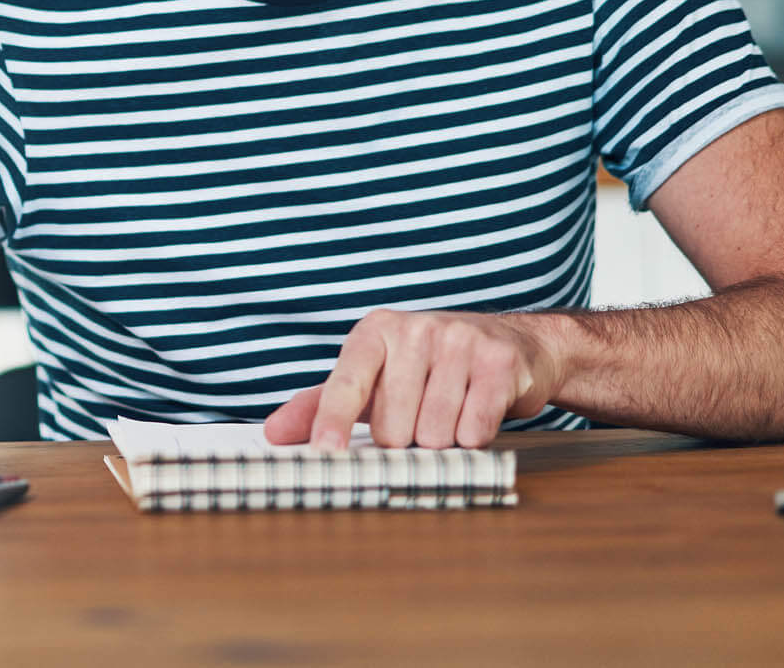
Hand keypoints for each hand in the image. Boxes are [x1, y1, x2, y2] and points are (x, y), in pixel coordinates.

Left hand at [262, 309, 563, 450]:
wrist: (509, 344)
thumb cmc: (425, 369)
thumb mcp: (373, 378)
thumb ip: (323, 405)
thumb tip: (273, 434)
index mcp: (374, 332)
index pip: (346, 384)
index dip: (332, 421)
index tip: (325, 452)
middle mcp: (414, 330)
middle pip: (393, 427)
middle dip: (405, 439)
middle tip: (420, 417)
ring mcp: (459, 341)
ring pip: (434, 434)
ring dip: (442, 441)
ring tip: (450, 412)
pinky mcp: (498, 362)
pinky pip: (474, 430)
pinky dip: (474, 437)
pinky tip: (475, 412)